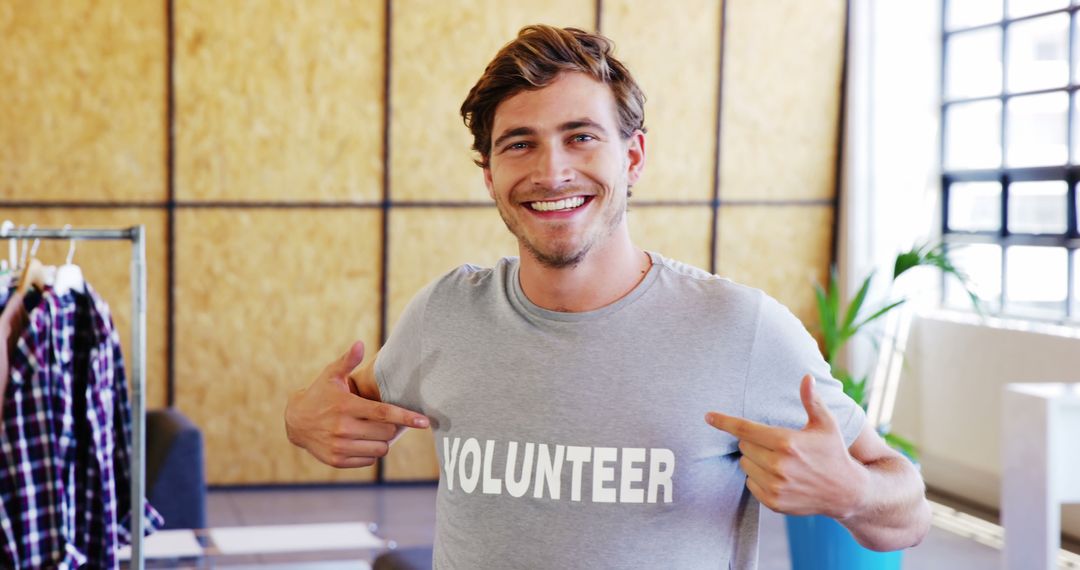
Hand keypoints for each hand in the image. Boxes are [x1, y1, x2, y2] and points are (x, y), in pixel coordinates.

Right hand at [285, 341, 428, 467]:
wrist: (295, 421)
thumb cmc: (319, 394)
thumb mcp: (331, 375)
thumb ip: (348, 361)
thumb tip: (360, 343)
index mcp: (346, 406)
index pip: (383, 413)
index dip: (406, 417)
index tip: (425, 422)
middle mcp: (343, 428)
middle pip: (387, 433)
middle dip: (391, 427)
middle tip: (382, 420)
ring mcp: (339, 446)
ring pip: (381, 450)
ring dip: (382, 441)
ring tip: (372, 430)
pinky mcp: (337, 460)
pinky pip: (369, 461)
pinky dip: (371, 452)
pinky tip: (361, 441)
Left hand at [705, 374, 867, 518]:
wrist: (846, 492)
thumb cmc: (834, 453)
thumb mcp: (825, 424)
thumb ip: (812, 401)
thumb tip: (806, 377)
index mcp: (787, 442)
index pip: (745, 430)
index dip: (724, 422)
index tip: (708, 416)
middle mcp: (778, 465)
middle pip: (744, 446)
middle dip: (753, 441)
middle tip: (773, 443)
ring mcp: (775, 486)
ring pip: (745, 465)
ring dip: (754, 459)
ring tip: (777, 459)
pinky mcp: (773, 502)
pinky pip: (750, 483)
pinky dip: (758, 477)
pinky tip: (777, 475)